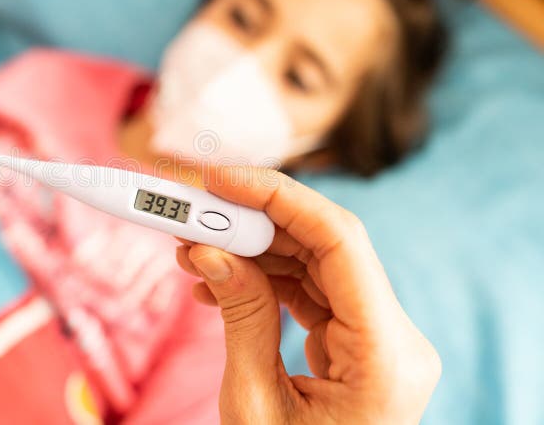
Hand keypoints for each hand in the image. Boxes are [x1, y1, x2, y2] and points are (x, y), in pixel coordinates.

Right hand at [176, 166, 439, 424]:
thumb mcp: (254, 406)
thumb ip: (239, 318)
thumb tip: (206, 249)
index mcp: (385, 355)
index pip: (339, 242)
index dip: (278, 196)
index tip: (217, 180)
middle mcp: (393, 337)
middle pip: (324, 246)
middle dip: (251, 220)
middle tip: (189, 210)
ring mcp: (378, 339)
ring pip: (313, 265)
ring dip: (249, 249)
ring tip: (189, 250)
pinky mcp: (357, 344)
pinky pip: (309, 293)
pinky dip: (261, 280)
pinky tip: (215, 280)